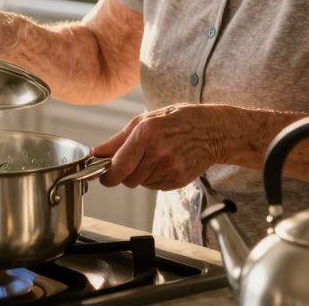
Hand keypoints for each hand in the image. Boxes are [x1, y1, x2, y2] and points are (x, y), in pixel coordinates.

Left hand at [93, 104, 228, 189]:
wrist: (212, 130)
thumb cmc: (176, 120)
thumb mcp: (145, 120)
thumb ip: (118, 140)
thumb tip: (96, 154)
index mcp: (145, 134)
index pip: (118, 167)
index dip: (107, 175)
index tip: (104, 176)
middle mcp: (158, 153)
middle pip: (127, 179)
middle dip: (125, 173)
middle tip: (136, 158)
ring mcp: (170, 169)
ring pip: (141, 184)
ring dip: (142, 175)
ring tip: (156, 156)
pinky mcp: (178, 181)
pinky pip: (155, 187)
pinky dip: (155, 178)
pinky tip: (166, 162)